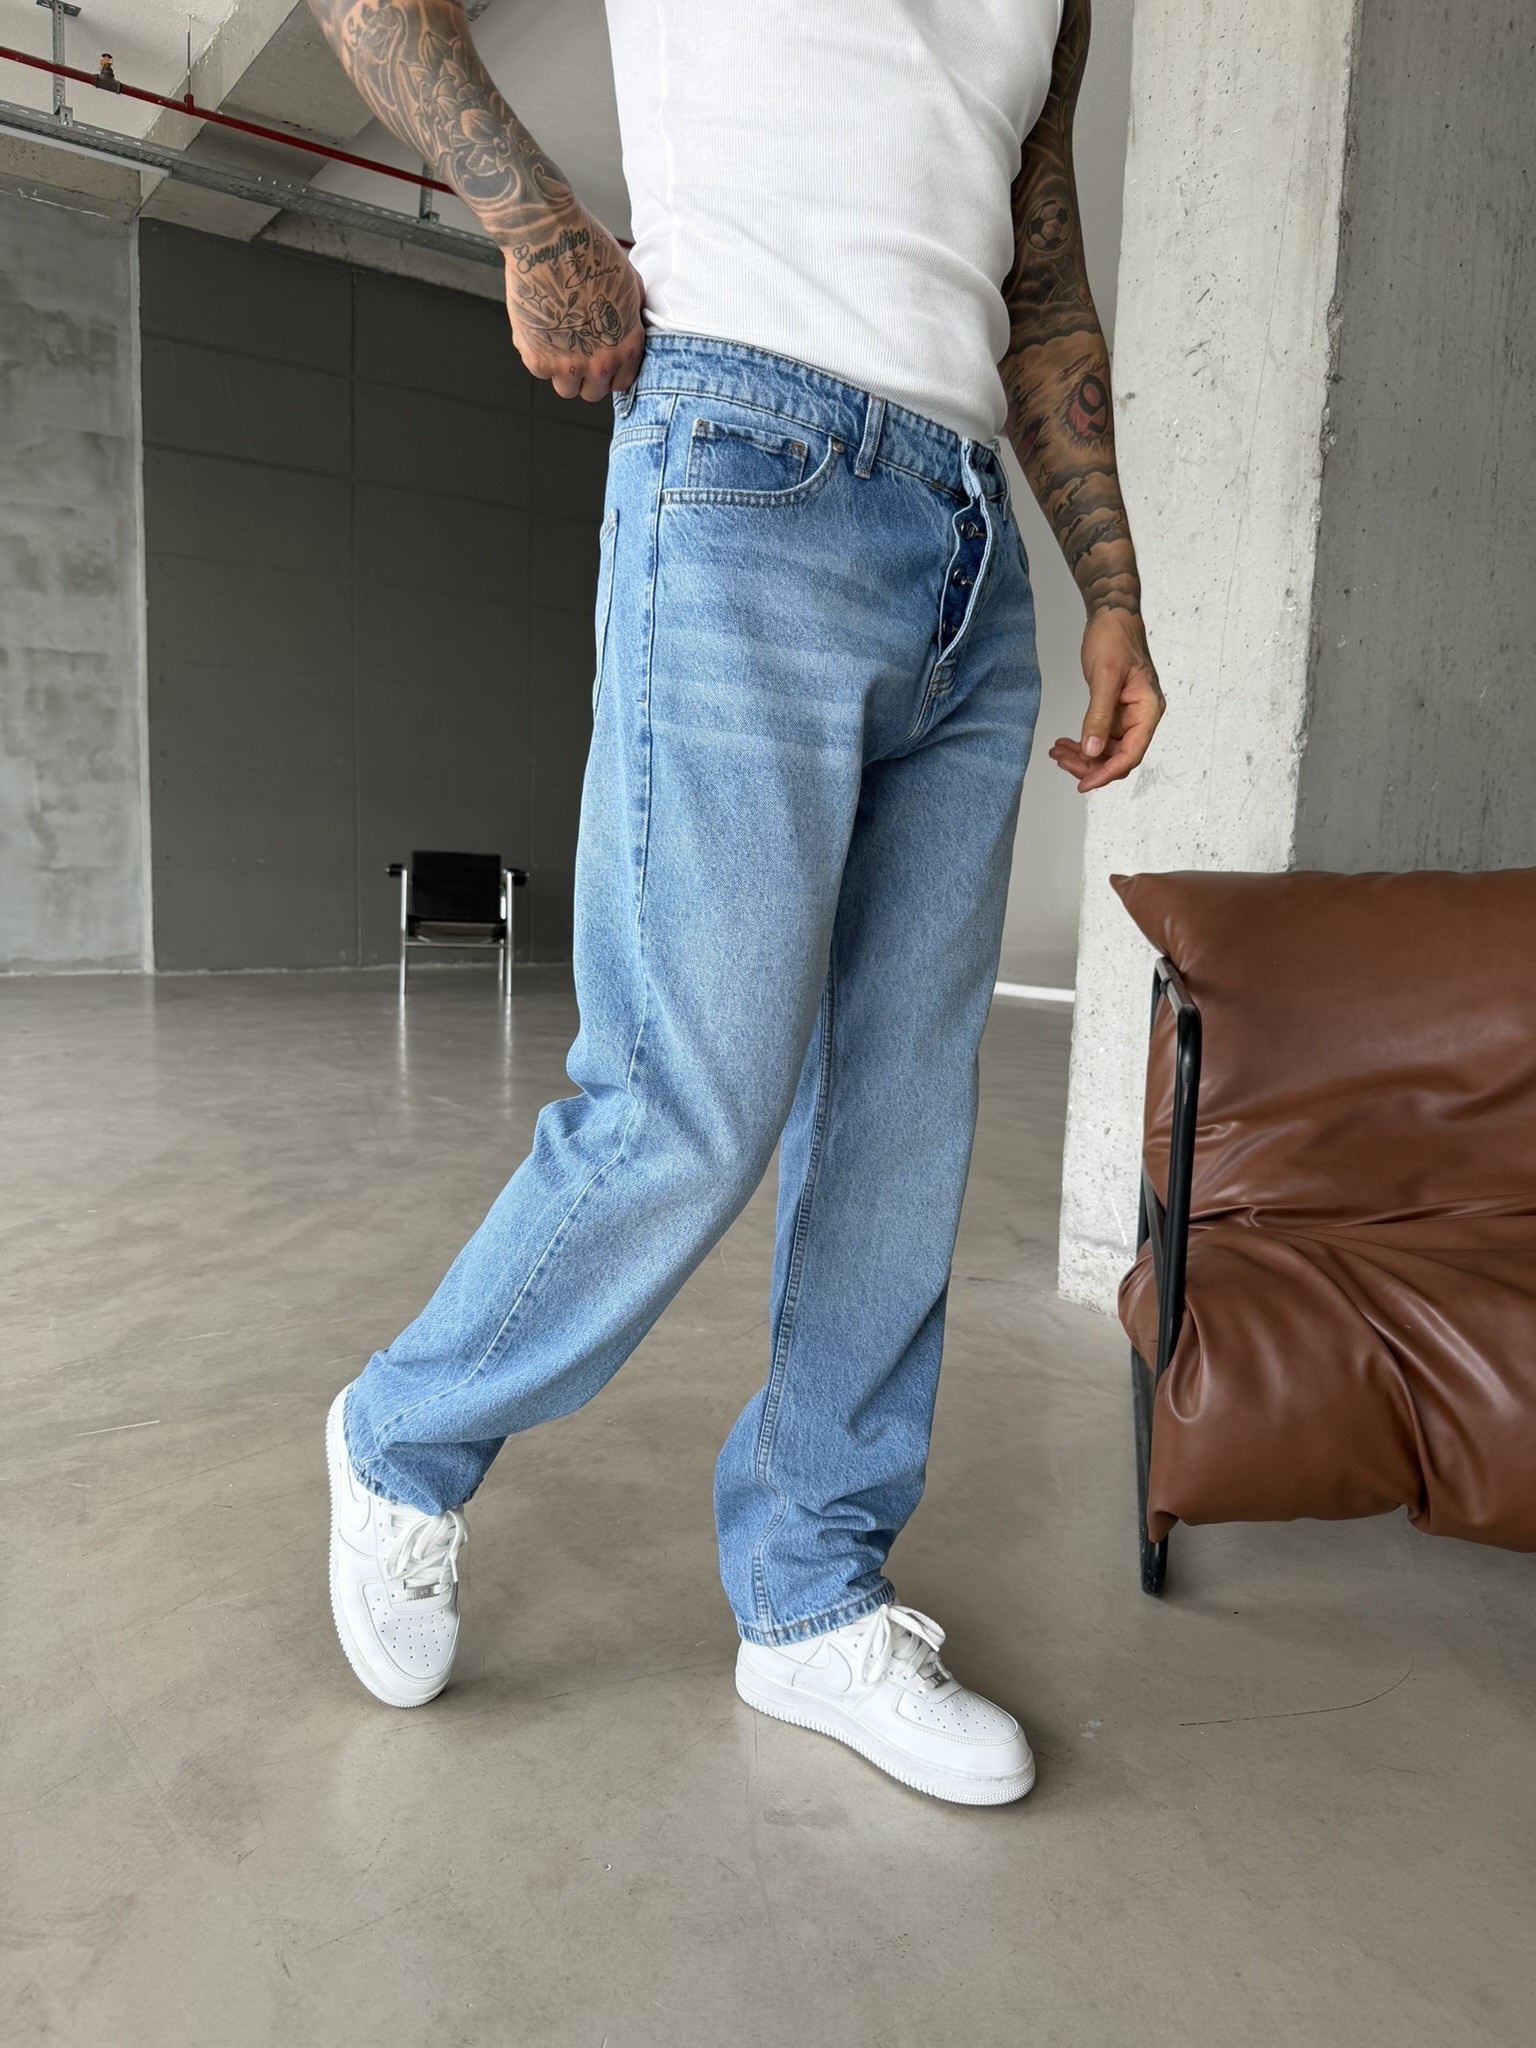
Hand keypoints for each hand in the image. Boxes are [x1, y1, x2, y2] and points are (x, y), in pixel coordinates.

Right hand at [502, 203, 645, 401]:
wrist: (549, 238)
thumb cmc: (588, 250)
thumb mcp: (629, 280)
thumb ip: (632, 311)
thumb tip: (631, 319)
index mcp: (627, 345)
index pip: (622, 382)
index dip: (611, 372)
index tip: (600, 360)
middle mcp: (601, 361)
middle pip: (594, 392)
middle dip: (586, 376)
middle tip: (576, 350)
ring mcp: (568, 364)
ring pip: (565, 388)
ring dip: (561, 370)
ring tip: (557, 340)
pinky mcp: (537, 358)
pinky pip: (539, 370)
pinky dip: (537, 353)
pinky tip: (540, 326)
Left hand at [1047, 608, 1163, 792]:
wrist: (1112, 616)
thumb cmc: (1114, 639)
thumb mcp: (1105, 677)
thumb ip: (1099, 716)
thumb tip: (1093, 751)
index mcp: (1148, 711)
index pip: (1131, 754)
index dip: (1107, 773)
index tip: (1083, 784)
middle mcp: (1142, 717)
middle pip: (1119, 757)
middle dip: (1090, 765)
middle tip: (1061, 762)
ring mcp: (1129, 715)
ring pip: (1107, 750)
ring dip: (1083, 756)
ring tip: (1057, 752)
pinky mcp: (1116, 711)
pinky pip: (1101, 736)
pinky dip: (1083, 742)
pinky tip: (1064, 743)